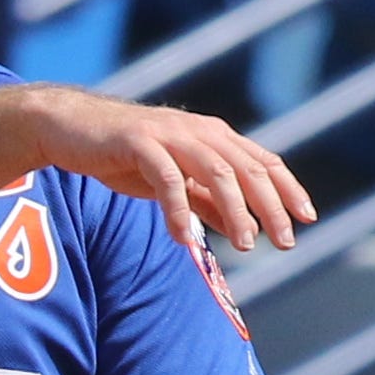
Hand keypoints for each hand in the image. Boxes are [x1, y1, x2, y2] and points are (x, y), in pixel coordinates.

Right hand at [31, 88, 316, 252]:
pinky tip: (184, 238)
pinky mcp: (138, 142)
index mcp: (212, 136)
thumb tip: (244, 228)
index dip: (287, 189)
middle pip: (246, 169)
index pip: (261, 161)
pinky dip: (178, 209)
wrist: (69, 129)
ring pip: (216, 172)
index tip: (306, 219)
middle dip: (270, 206)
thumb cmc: (123, 155)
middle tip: (284, 242)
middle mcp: (197, 130)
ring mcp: (168, 134)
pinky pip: (167, 178)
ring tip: (246, 244)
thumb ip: (207, 201)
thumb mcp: (174, 182)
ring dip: (235, 210)